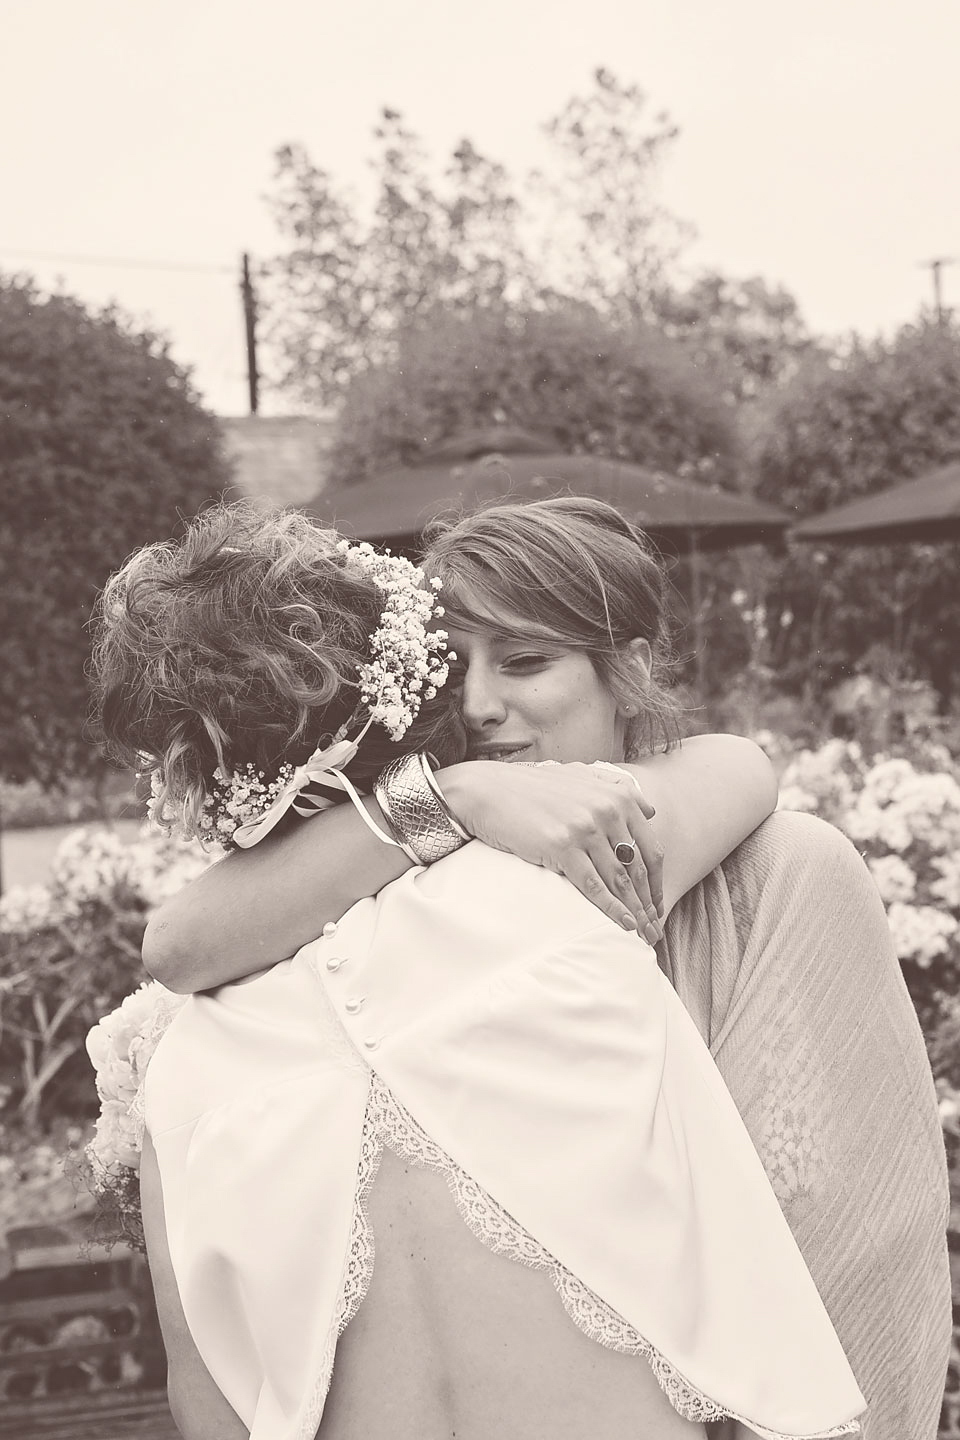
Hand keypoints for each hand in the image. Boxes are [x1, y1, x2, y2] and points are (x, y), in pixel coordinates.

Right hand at [436, 760, 663, 943]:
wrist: (486, 789)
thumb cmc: (531, 787)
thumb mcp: (580, 777)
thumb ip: (617, 789)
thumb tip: (651, 809)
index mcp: (617, 796)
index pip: (650, 848)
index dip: (657, 882)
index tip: (657, 905)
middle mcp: (607, 810)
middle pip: (639, 868)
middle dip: (650, 904)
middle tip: (657, 931)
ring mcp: (586, 828)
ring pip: (620, 880)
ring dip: (636, 913)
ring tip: (645, 936)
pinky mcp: (562, 846)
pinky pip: (594, 886)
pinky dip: (613, 910)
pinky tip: (625, 926)